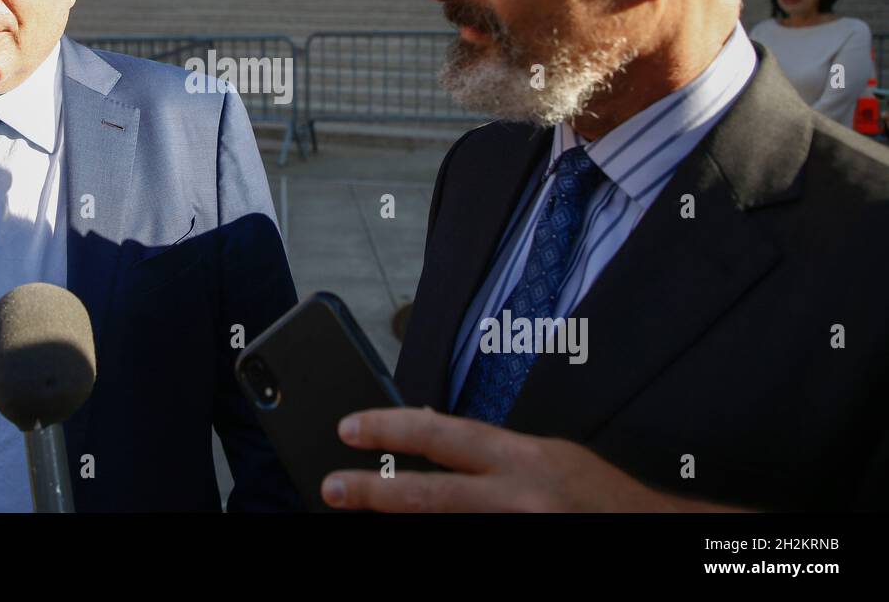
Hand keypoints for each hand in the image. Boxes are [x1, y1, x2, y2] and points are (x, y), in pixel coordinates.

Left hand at [320, 407, 743, 511]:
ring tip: (364, 522)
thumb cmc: (601, 499)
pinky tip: (409, 542)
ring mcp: (520, 535)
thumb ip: (492, 456)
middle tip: (332, 489)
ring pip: (441, 532)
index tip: (349, 428)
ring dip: (400, 529)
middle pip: (430, 495)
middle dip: (373, 492)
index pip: (442, 435)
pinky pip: (468, 553)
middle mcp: (518, 498)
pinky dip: (436, 546)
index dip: (389, 429)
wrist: (661, 536)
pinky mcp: (524, 563)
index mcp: (523, 458)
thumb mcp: (547, 460)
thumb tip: (431, 443)